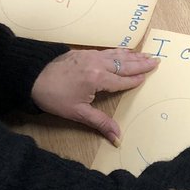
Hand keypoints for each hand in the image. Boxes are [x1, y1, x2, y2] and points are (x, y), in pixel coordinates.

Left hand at [31, 49, 159, 143]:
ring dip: (133, 55)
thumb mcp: (78, 113)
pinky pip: (108, 51)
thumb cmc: (54, 96)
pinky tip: (124, 51)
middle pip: (124, 64)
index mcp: (98, 79)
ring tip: (146, 54)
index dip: (135, 80)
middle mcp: (98, 64)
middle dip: (141, 63)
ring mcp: (91, 56)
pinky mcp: (84, 52)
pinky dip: (120, 51)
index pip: (122, 80)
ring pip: (117, 55)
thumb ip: (100, 123)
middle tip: (157, 60)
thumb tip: (118, 139)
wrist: (32, 77)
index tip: (148, 77)